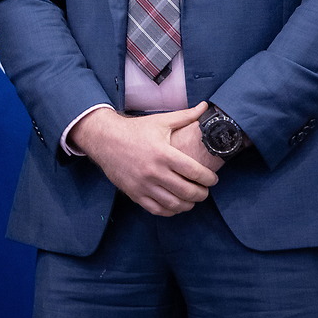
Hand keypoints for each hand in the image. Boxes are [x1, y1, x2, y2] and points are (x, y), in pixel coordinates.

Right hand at [69, 102, 218, 216]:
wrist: (104, 139)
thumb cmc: (134, 130)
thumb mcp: (160, 121)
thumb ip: (185, 116)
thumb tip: (206, 107)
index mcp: (163, 153)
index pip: (195, 172)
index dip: (209, 179)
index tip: (213, 179)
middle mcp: (154, 171)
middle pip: (187, 191)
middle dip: (202, 193)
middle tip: (204, 190)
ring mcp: (143, 185)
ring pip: (174, 204)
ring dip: (188, 204)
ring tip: (192, 198)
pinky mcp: (134, 193)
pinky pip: (157, 210)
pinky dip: (171, 210)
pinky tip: (175, 204)